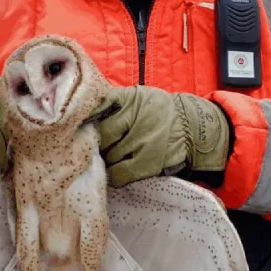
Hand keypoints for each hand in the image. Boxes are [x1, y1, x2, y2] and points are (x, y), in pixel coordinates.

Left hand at [89, 86, 230, 186]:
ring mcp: (142, 142)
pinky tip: (118, 170)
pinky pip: (119, 174)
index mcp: (130, 99)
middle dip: (96, 143)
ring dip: (106, 159)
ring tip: (112, 157)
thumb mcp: (138, 96)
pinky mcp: (148, 163)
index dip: (84, 119)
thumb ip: (113, 102)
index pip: (96, 108)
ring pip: (107, 156)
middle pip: (100, 136)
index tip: (77, 127)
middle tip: (99, 146)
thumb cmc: (159, 112)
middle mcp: (136, 118)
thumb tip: (81, 116)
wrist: (192, 126)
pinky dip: (115, 174)